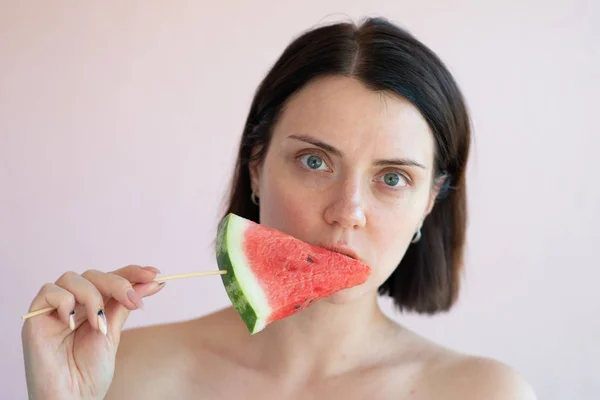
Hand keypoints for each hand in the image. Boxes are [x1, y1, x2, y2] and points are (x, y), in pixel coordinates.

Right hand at [21, 265, 165, 399]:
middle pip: (94, 275)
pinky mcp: (35, 319)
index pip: (110, 278)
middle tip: (135, 302)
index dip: (132, 272)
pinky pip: (48, 292)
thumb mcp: (113, 333)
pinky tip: (72, 323)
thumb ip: (125, 305)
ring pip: (73, 278)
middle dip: (118, 284)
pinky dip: (65, 301)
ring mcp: (53, 310)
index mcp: (91, 306)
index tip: (155, 274)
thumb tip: (153, 282)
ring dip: (93, 297)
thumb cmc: (89, 374)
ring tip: (99, 324)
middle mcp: (72, 304)